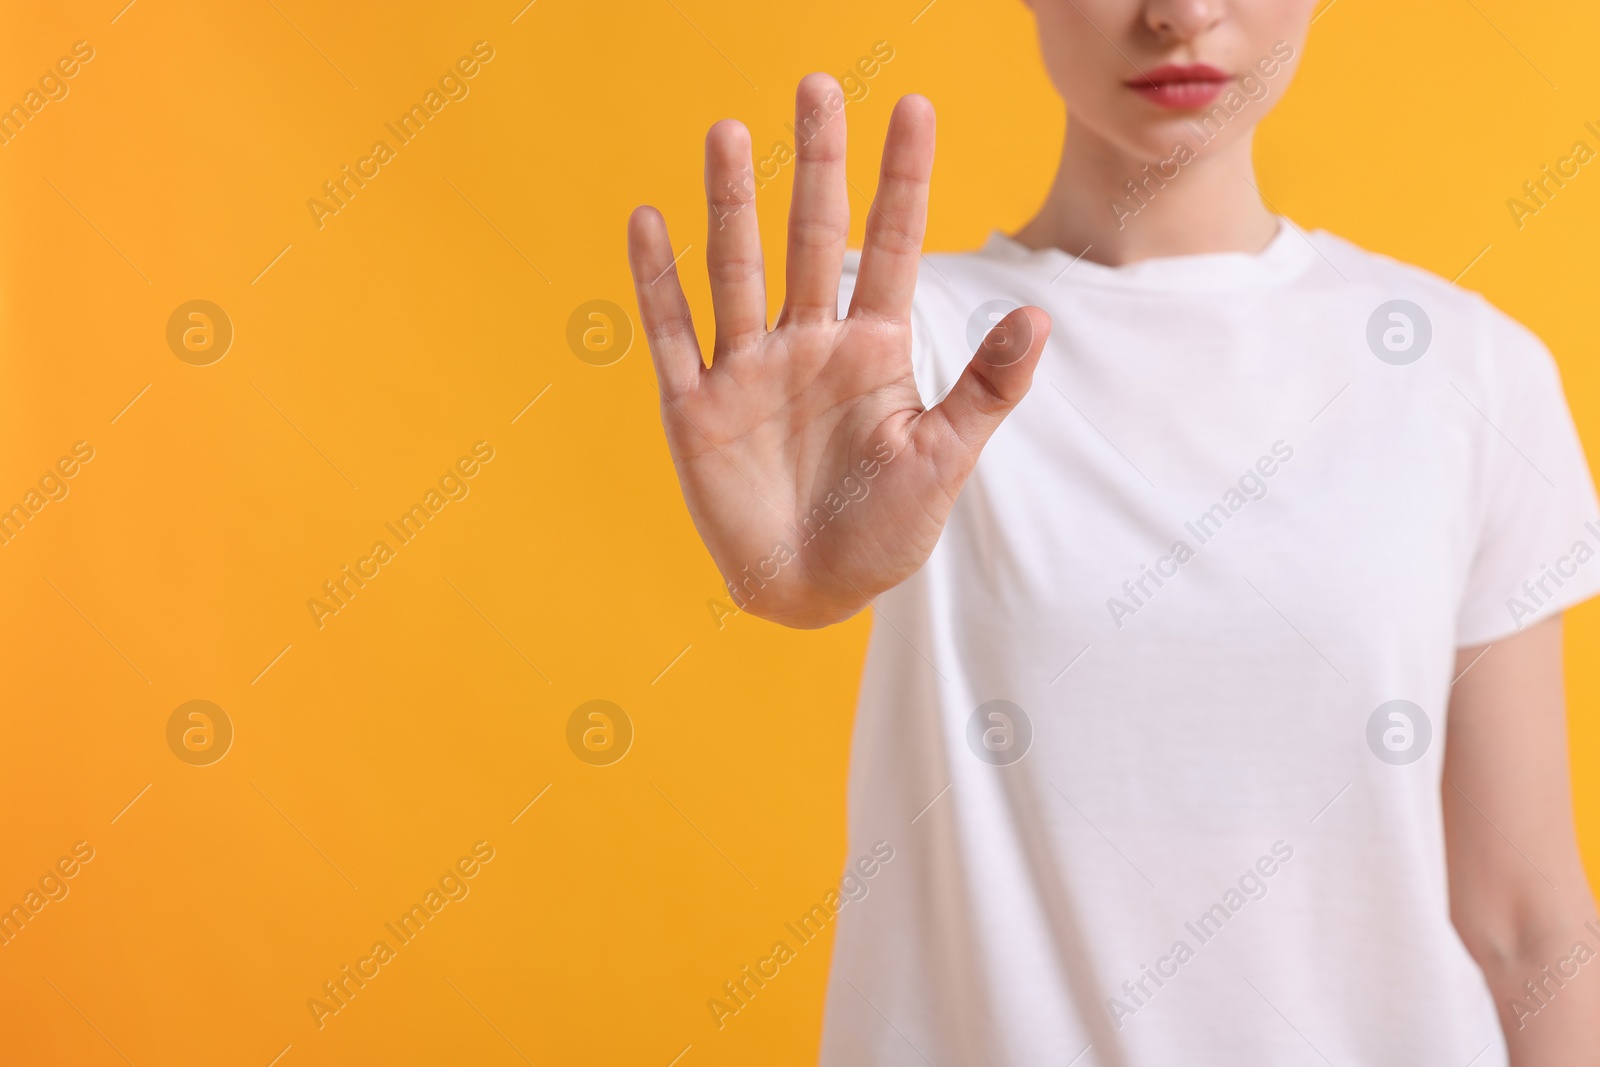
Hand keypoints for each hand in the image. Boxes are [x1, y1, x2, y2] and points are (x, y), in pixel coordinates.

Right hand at [627, 74, 1050, 627]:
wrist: (813, 592)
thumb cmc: (887, 532)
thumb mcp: (945, 459)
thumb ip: (986, 387)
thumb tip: (1040, 314)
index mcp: (875, 349)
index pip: (893, 245)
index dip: (902, 178)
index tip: (915, 107)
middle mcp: (810, 343)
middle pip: (812, 236)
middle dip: (816, 163)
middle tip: (816, 86)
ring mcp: (750, 370)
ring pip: (739, 269)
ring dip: (733, 204)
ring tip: (729, 132)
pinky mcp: (696, 408)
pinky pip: (674, 334)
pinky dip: (658, 281)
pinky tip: (648, 221)